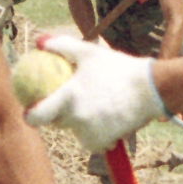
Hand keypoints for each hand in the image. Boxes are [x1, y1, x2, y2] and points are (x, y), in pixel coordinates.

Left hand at [23, 31, 166, 150]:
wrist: (151, 88)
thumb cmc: (118, 68)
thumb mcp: (89, 51)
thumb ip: (61, 46)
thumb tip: (39, 41)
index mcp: (68, 97)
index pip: (36, 116)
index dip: (30, 116)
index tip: (31, 111)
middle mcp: (76, 118)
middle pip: (57, 124)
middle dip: (60, 116)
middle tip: (70, 103)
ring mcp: (90, 132)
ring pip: (77, 133)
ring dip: (81, 125)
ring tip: (96, 108)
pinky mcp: (104, 141)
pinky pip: (93, 142)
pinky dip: (97, 135)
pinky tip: (106, 121)